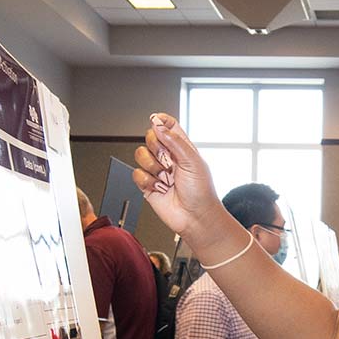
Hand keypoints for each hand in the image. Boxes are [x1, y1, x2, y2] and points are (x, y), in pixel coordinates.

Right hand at [132, 114, 232, 244]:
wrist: (195, 217)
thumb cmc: (201, 192)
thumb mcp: (193, 161)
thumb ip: (175, 141)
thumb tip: (159, 125)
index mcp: (181, 147)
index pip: (167, 125)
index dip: (160, 121)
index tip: (156, 121)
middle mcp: (168, 156)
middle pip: (150, 138)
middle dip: (157, 149)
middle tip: (169, 162)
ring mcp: (157, 170)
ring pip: (140, 155)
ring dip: (153, 167)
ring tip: (166, 179)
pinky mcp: (147, 184)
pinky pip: (136, 174)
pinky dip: (147, 181)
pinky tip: (159, 188)